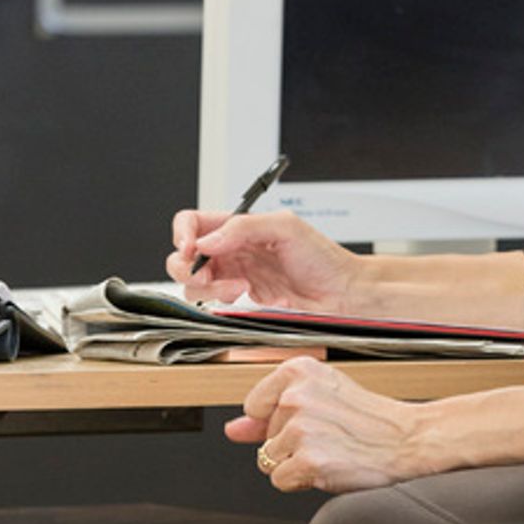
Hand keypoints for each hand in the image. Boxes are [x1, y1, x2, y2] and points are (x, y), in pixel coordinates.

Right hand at [167, 209, 361, 310]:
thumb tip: (209, 240)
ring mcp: (235, 273)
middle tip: (207, 274)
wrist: (340, 292)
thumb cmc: (322, 257)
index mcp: (240, 225)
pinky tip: (242, 294)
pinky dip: (219, 299)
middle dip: (189, 267)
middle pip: (184, 255)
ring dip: (208, 286)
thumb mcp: (287, 228)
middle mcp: (233, 248)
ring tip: (239, 286)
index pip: (193, 222)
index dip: (183, 234)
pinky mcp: (240, 297)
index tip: (190, 249)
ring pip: (194, 281)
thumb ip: (245, 227)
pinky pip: (212, 300)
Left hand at [227, 357, 424, 492]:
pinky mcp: (309, 460)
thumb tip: (233, 428)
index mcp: (299, 370)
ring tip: (329, 449)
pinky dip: (300, 480)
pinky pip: (279, 480)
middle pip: (262, 436)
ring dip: (294, 462)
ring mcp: (302, 429)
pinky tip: (327, 466)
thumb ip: (270, 411)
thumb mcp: (321, 398)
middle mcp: (297, 396)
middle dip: (288, 443)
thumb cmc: (367, 419)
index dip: (276, 419)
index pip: (254, 404)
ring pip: (267, 460)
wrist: (407, 439)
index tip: (308, 417)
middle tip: (327, 435)